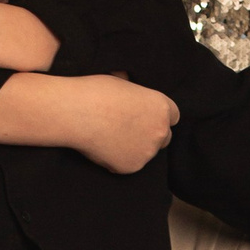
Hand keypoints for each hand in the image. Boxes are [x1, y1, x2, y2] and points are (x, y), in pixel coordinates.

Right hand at [0, 71, 178, 171]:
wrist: (76, 112)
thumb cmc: (96, 90)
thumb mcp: (124, 82)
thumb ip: (137, 95)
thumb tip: (132, 92)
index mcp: (162, 107)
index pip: (173, 116)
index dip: (158, 117)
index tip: (145, 117)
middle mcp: (160, 131)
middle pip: (164, 137)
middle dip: (150, 134)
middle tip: (128, 129)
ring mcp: (147, 152)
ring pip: (146, 152)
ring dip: (135, 148)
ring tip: (112, 137)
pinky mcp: (131, 167)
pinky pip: (129, 165)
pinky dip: (119, 159)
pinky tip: (104, 147)